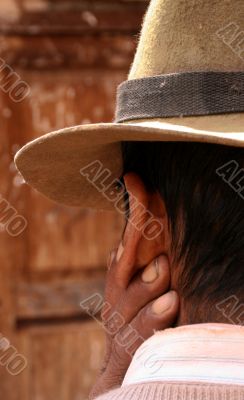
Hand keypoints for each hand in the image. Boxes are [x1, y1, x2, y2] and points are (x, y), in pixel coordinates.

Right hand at [89, 177, 178, 398]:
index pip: (130, 236)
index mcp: (125, 272)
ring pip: (127, 297)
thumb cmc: (143, 318)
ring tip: (164, 265)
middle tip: (144, 202)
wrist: (123, 369)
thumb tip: (153, 213)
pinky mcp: (124, 349)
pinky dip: (151, 319)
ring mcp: (118, 320)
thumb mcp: (149, 284)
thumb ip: (152, 254)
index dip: (134, 209)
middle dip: (134, 230)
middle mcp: (118, 291)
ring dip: (146, 280)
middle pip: (124, 258)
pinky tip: (170, 304)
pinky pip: (137, 335)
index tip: (135, 179)